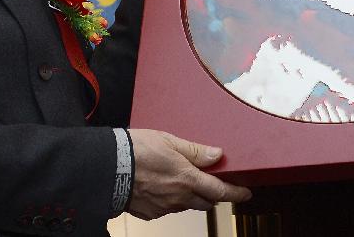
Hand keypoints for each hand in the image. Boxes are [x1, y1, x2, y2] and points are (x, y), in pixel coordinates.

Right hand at [127, 129, 250, 219]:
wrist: (108, 167)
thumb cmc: (136, 150)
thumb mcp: (169, 141)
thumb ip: (195, 150)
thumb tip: (217, 154)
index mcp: (187, 179)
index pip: (220, 191)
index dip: (235, 193)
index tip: (245, 192)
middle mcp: (179, 197)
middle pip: (206, 202)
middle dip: (211, 194)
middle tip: (209, 182)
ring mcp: (165, 207)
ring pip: (186, 206)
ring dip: (190, 196)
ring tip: (178, 179)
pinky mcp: (150, 213)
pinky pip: (167, 208)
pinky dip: (169, 199)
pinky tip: (159, 186)